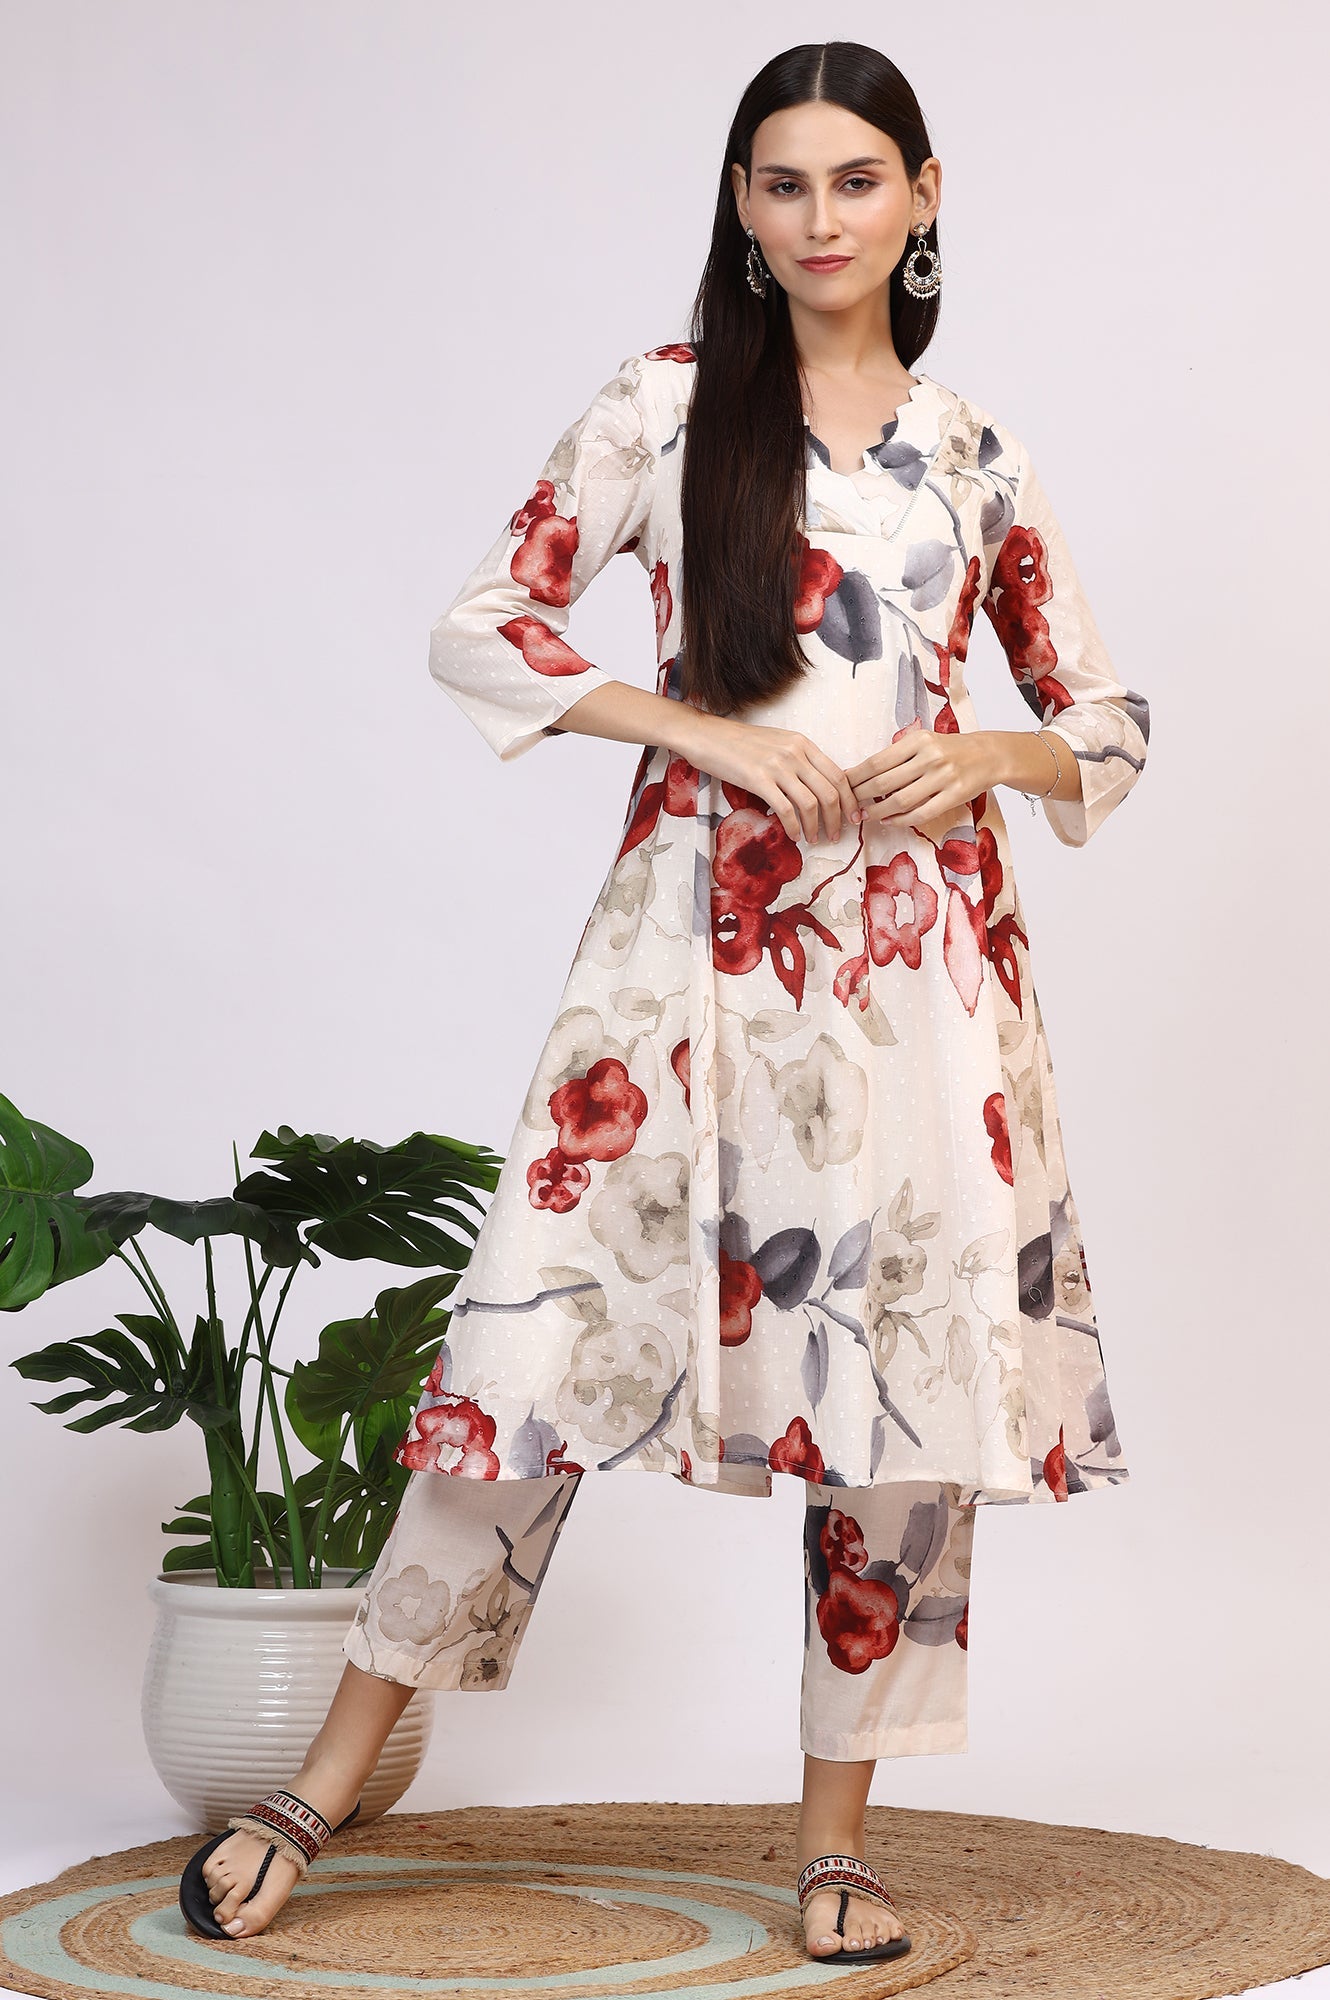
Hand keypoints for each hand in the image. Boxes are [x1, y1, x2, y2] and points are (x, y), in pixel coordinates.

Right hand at [683, 715, 862, 843]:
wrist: (707, 736)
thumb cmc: (740, 743)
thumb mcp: (778, 744)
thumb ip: (799, 760)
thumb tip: (819, 787)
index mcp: (803, 743)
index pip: (839, 775)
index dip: (850, 800)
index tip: (853, 818)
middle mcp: (795, 753)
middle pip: (830, 792)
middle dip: (838, 818)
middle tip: (837, 835)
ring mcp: (777, 766)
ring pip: (811, 803)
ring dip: (817, 827)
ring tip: (815, 839)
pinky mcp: (758, 779)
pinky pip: (786, 810)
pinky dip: (794, 827)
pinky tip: (794, 836)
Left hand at [846, 729, 997, 832]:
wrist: (989, 754)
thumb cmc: (949, 749)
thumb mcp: (924, 741)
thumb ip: (898, 754)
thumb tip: (863, 774)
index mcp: (918, 740)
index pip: (877, 761)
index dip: (856, 776)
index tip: (843, 785)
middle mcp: (930, 757)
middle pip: (884, 782)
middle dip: (861, 796)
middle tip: (848, 804)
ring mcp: (944, 777)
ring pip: (900, 800)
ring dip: (878, 812)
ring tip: (865, 816)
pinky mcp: (955, 795)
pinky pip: (921, 813)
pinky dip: (901, 820)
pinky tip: (889, 821)